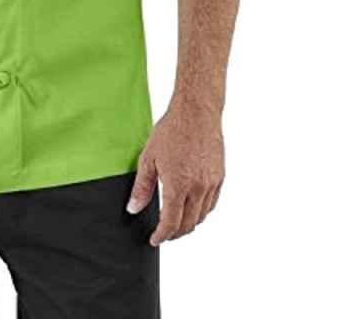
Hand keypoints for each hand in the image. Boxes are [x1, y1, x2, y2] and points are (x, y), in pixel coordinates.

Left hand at [126, 101, 224, 245]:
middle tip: (163, 233)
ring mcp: (211, 184)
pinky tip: (191, 206)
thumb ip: (142, 187)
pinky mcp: (220, 177)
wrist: (196, 113)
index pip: (171, 223)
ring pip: (202, 216)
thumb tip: (134, 208)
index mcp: (178, 185)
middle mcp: (198, 188)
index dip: (162, 235)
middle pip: (188, 224)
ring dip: (189, 224)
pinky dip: (201, 211)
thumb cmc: (171, 130)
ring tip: (176, 222)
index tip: (155, 240)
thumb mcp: (148, 158)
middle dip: (174, 233)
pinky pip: (211, 203)